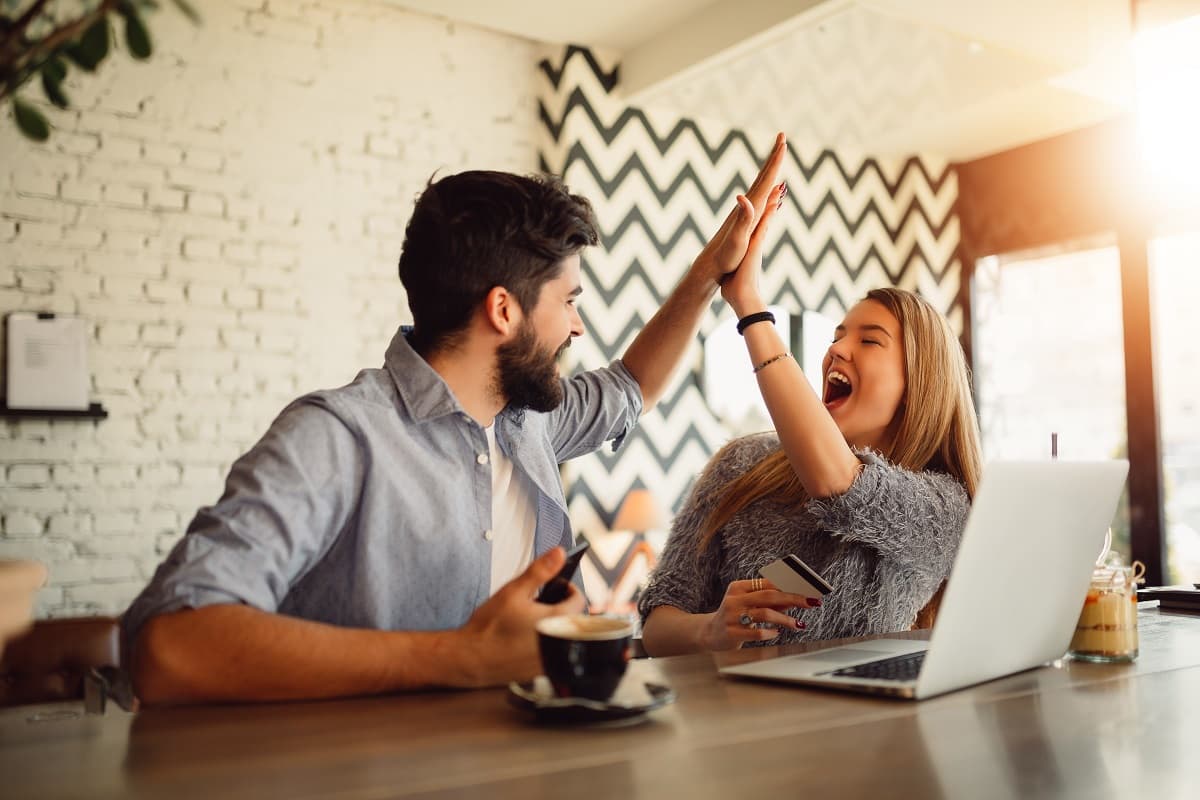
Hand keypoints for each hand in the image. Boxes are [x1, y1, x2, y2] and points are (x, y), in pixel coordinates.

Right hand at [454, 547, 585, 686]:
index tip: (558, 587)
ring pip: (561, 637)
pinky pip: (551, 653)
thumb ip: (540, 571)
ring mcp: (549, 660)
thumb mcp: (514, 591)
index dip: (569, 590)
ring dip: (553, 626)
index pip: (579, 601)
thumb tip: (559, 554)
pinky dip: (544, 644)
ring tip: (532, 619)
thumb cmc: (488, 628)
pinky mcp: (539, 672)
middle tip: (542, 601)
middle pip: (572, 620)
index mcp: (556, 622)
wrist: (468, 660)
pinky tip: (524, 639)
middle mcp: (558, 644)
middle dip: (561, 608)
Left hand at [691, 132, 787, 291]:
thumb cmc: (725, 256)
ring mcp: (744, 210)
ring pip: (760, 183)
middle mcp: (747, 205)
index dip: (776, 161)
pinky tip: (769, 186)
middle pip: (763, 175)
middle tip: (782, 136)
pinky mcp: (743, 218)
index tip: (784, 142)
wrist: (710, 266)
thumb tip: (742, 196)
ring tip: (778, 155)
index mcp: (750, 208)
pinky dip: (766, 185)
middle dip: (774, 156)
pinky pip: (759, 195)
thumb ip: (742, 218)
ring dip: (770, 168)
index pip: (766, 179)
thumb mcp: (736, 240)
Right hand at [702, 577, 818, 650]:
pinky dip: (770, 632)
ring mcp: (732, 616)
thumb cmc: (735, 616)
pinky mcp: (732, 633)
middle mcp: (734, 599)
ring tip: (798, 624)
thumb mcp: (749, 604)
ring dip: (785, 619)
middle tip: (811, 602)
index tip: (807, 588)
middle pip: (769, 596)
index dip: (789, 584)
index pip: (767, 582)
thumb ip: (770, 601)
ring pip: (764, 613)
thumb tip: (796, 597)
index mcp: (738, 587)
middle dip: (793, 598)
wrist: (709, 633)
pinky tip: (776, 633)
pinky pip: (756, 632)